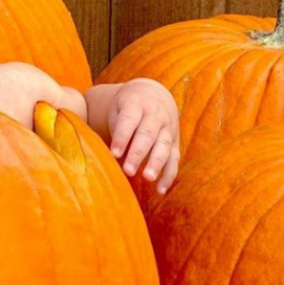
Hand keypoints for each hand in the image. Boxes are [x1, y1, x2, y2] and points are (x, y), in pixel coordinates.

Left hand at [107, 78, 180, 192]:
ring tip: (147, 178)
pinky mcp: (176, 140)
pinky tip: (160, 190)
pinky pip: (174, 158)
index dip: (122, 137)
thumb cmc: (127, 108)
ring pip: (164, 145)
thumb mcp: (117, 110)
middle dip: (138, 153)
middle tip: (128, 171)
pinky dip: (169, 175)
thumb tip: (107, 157)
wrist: (152, 94)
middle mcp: (155, 115)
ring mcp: (168, 128)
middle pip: (147, 134)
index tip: (114, 154)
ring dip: (156, 163)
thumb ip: (115, 129)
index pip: (129, 121)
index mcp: (136, 105)